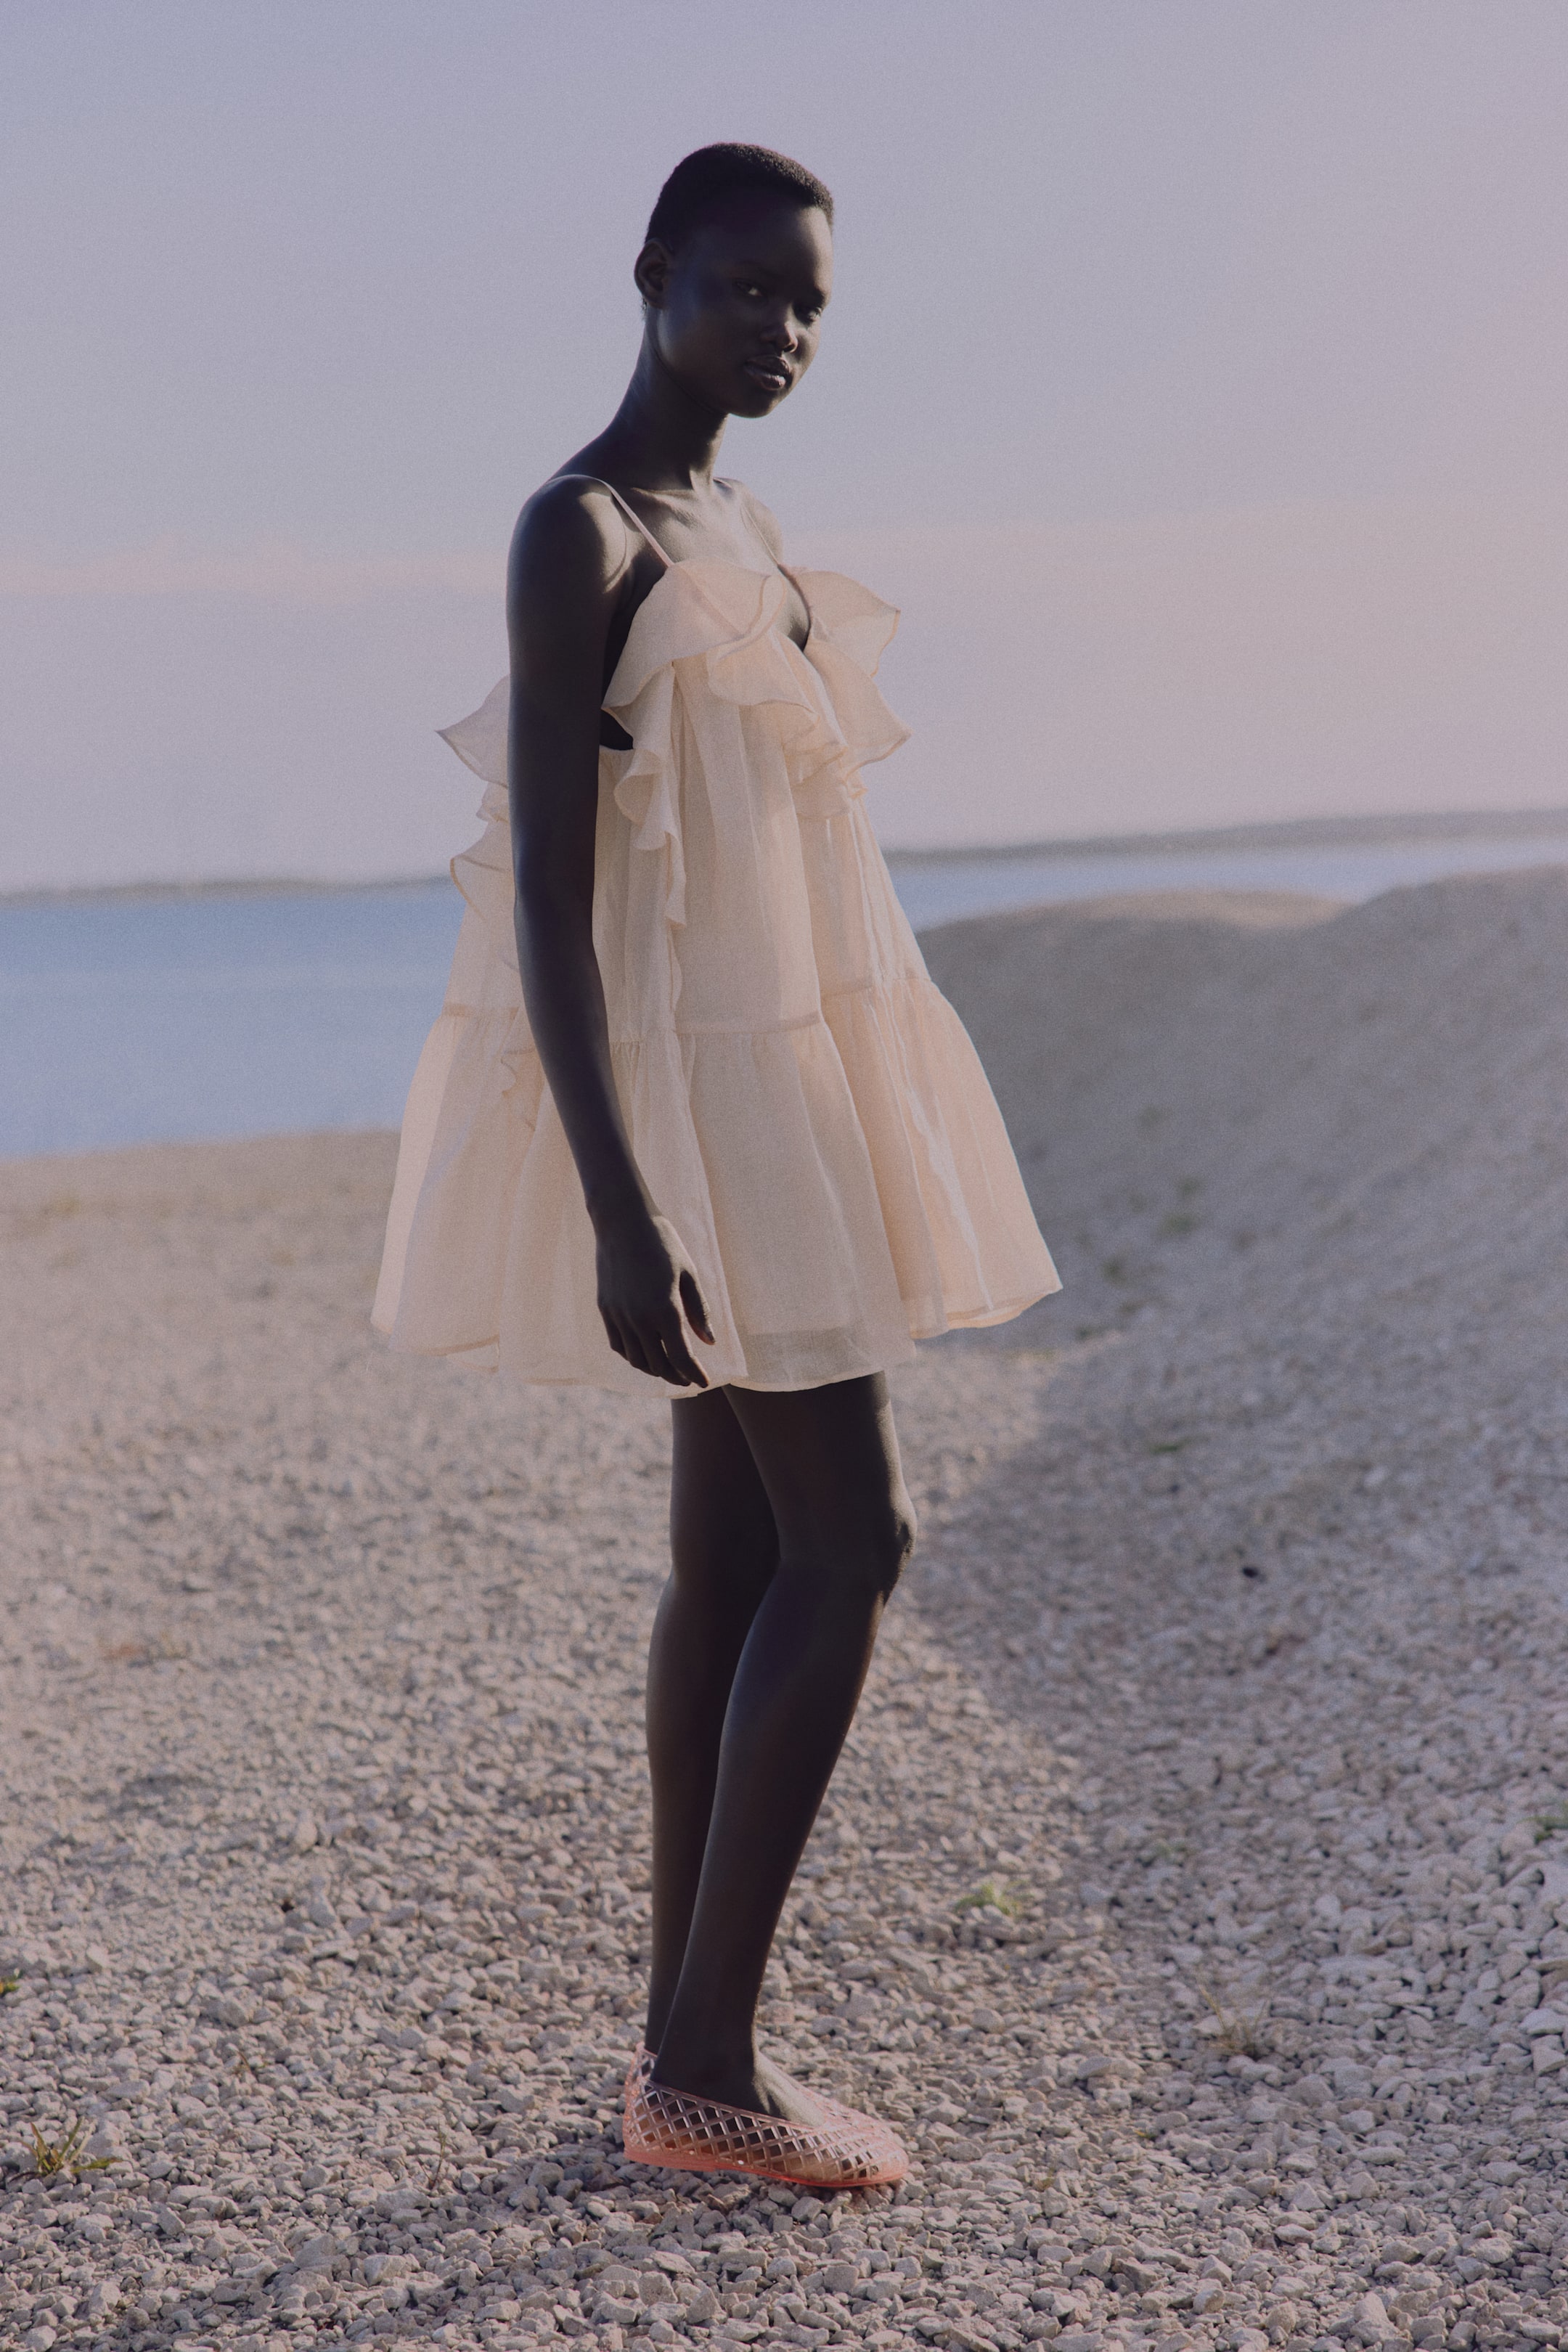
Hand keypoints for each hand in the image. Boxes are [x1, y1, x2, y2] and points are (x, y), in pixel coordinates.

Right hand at [594, 1207, 716, 1386]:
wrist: (623, 1222)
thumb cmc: (663, 1243)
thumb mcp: (689, 1274)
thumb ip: (699, 1311)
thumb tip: (709, 1342)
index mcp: (665, 1309)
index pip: (681, 1357)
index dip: (694, 1374)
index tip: (705, 1382)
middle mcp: (639, 1318)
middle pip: (659, 1363)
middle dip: (677, 1375)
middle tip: (689, 1378)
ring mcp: (619, 1315)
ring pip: (636, 1359)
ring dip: (654, 1369)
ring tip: (668, 1368)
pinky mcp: (605, 1309)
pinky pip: (618, 1345)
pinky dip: (632, 1355)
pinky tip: (644, 1353)